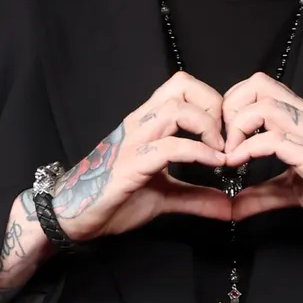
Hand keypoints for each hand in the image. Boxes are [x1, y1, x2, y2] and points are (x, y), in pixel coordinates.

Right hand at [50, 72, 231, 241]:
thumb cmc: (114, 199)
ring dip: (207, 127)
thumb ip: (198, 197)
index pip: (183, 86)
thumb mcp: (165, 196)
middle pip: (182, 86)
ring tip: (219, 152)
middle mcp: (140, 123)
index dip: (212, 101)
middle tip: (225, 138)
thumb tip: (230, 207)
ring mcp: (134, 141)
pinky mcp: (130, 164)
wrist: (72, 216)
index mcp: (148, 123)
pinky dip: (198, 153)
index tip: (227, 132)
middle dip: (213, 107)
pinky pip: (169, 148)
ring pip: (176, 109)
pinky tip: (212, 166)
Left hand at [221, 73, 302, 231]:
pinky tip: (240, 165)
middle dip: (231, 108)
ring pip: (263, 104)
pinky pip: (273, 138)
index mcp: (302, 118)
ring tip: (231, 154)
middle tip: (225, 139)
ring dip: (237, 127)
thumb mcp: (295, 191)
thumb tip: (234, 204)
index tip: (225, 135)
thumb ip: (263, 193)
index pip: (260, 86)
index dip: (234, 104)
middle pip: (257, 84)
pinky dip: (247, 149)